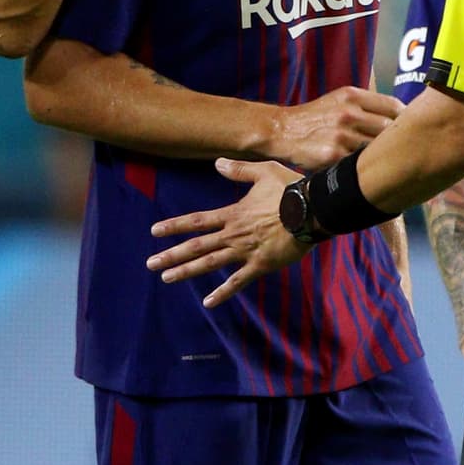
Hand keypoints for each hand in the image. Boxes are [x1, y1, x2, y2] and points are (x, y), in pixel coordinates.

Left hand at [146, 159, 303, 306]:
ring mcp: (245, 251)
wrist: (313, 211)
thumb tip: (217, 163)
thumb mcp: (263, 172)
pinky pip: (238, 282)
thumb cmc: (290, 190)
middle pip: (196, 246)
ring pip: (210, 263)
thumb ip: (239, 170)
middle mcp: (233, 234)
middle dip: (171, 255)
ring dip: (187, 271)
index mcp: (233, 214)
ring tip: (166, 278)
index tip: (154, 231)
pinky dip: (222, 293)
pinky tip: (207, 302)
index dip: (174, 225)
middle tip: (150, 263)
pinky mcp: (260, 265)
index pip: (197, 221)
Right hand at [270, 86, 398, 168]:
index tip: (412, 128)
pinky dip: (365, 169)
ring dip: (383, 158)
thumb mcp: (338, 100)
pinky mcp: (333, 155)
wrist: (281, 130)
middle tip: (405, 150)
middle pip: (390, 129)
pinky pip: (359, 164)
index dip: (407, 119)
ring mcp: (341, 135)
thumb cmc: (314, 118)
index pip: (394, 106)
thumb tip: (400, 115)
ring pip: (377, 149)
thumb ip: (365, 105)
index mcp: (352, 96)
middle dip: (399, 141)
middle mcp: (348, 113)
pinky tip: (368, 172)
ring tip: (389, 164)